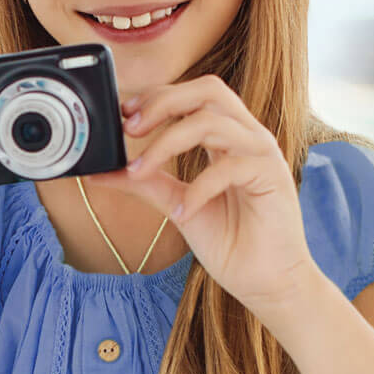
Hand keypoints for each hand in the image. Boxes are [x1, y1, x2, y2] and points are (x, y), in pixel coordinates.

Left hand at [89, 75, 315, 306]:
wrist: (268, 283)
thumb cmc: (231, 244)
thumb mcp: (177, 205)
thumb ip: (145, 183)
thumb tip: (101, 172)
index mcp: (230, 137)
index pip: (196, 94)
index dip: (159, 96)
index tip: (125, 115)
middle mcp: (248, 138)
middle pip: (208, 90)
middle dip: (163, 102)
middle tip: (130, 128)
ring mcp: (263, 154)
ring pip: (211, 122)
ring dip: (166, 143)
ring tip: (140, 171)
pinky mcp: (272, 177)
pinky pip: (229, 167)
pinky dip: (197, 188)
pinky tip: (181, 212)